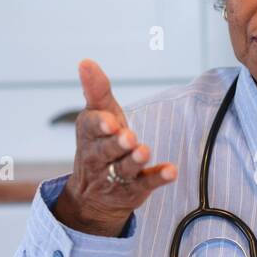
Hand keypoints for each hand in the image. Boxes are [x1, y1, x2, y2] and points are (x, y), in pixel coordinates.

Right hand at [53, 59, 176, 235]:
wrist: (93, 195)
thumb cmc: (100, 142)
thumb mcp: (96, 116)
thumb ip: (96, 91)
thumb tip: (85, 62)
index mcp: (89, 135)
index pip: (90, 128)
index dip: (100, 124)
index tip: (110, 121)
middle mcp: (99, 157)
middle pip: (106, 150)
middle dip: (117, 144)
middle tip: (128, 137)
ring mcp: (115, 176)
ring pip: (124, 169)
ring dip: (135, 160)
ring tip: (144, 151)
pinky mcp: (133, 190)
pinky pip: (146, 184)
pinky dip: (158, 178)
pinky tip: (171, 171)